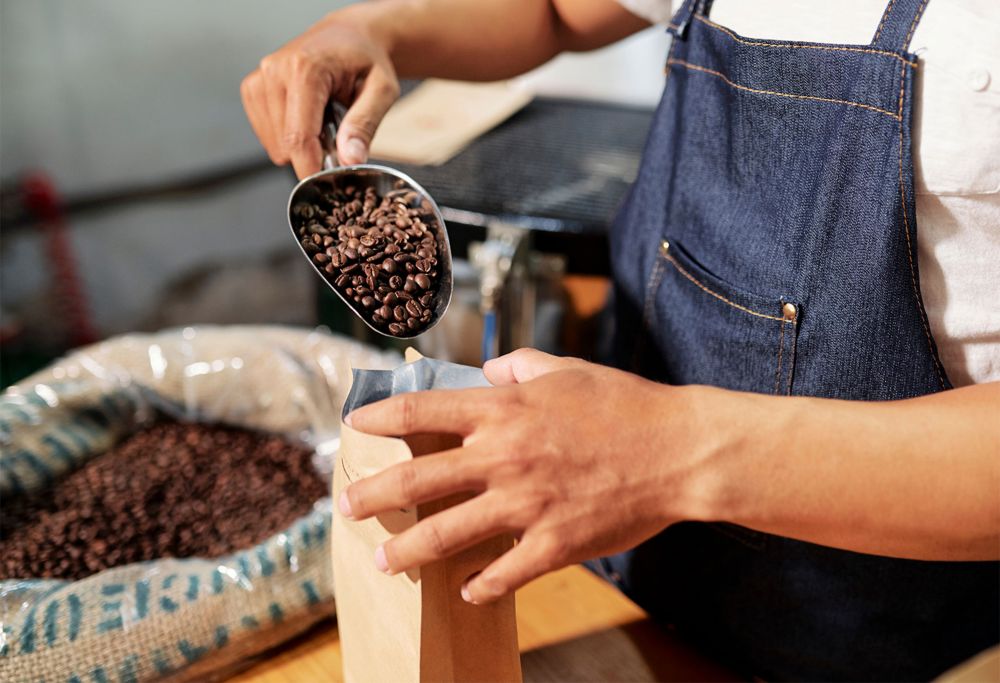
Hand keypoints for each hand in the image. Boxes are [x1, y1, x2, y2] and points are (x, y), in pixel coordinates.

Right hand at [240, 9, 399, 177]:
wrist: (349, 36)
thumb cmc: (367, 60)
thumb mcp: (382, 90)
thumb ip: (365, 124)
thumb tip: (350, 159)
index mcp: (305, 69)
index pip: (298, 136)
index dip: (310, 169)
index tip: (325, 185)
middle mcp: (275, 71)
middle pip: (285, 144)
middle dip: (312, 155)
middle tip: (338, 139)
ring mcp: (260, 79)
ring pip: (273, 143)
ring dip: (300, 145)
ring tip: (323, 121)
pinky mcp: (253, 88)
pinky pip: (266, 134)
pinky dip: (287, 136)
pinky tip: (307, 118)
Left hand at [341, 349, 710, 603]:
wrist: (679, 450)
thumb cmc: (625, 404)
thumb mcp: (567, 369)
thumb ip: (520, 365)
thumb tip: (490, 367)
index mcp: (503, 410)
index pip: (421, 411)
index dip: (378, 417)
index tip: (353, 425)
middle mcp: (502, 457)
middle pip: (414, 480)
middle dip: (370, 496)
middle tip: (346, 507)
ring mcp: (524, 504)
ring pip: (444, 534)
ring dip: (406, 552)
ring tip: (385, 561)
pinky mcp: (552, 543)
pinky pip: (501, 574)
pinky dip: (478, 586)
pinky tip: (465, 590)